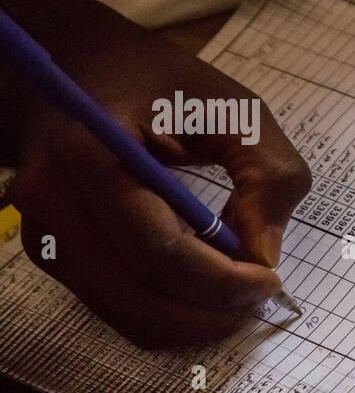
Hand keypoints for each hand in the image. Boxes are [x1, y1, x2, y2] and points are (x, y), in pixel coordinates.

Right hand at [6, 6, 310, 348]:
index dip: (222, 280)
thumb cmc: (158, 84)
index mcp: (88, 156)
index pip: (157, 250)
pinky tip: (207, 286)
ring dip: (195, 321)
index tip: (272, 278)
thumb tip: (265, 252)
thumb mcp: (231, 106)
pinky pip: (119, 308)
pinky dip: (171, 312)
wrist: (75, 70)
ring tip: (240, 293)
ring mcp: (44, 236)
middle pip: (140, 298)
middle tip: (262, 296)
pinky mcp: (55, 255)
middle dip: (213, 313)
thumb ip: (267, 170)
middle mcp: (51, 204)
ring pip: (129, 317)